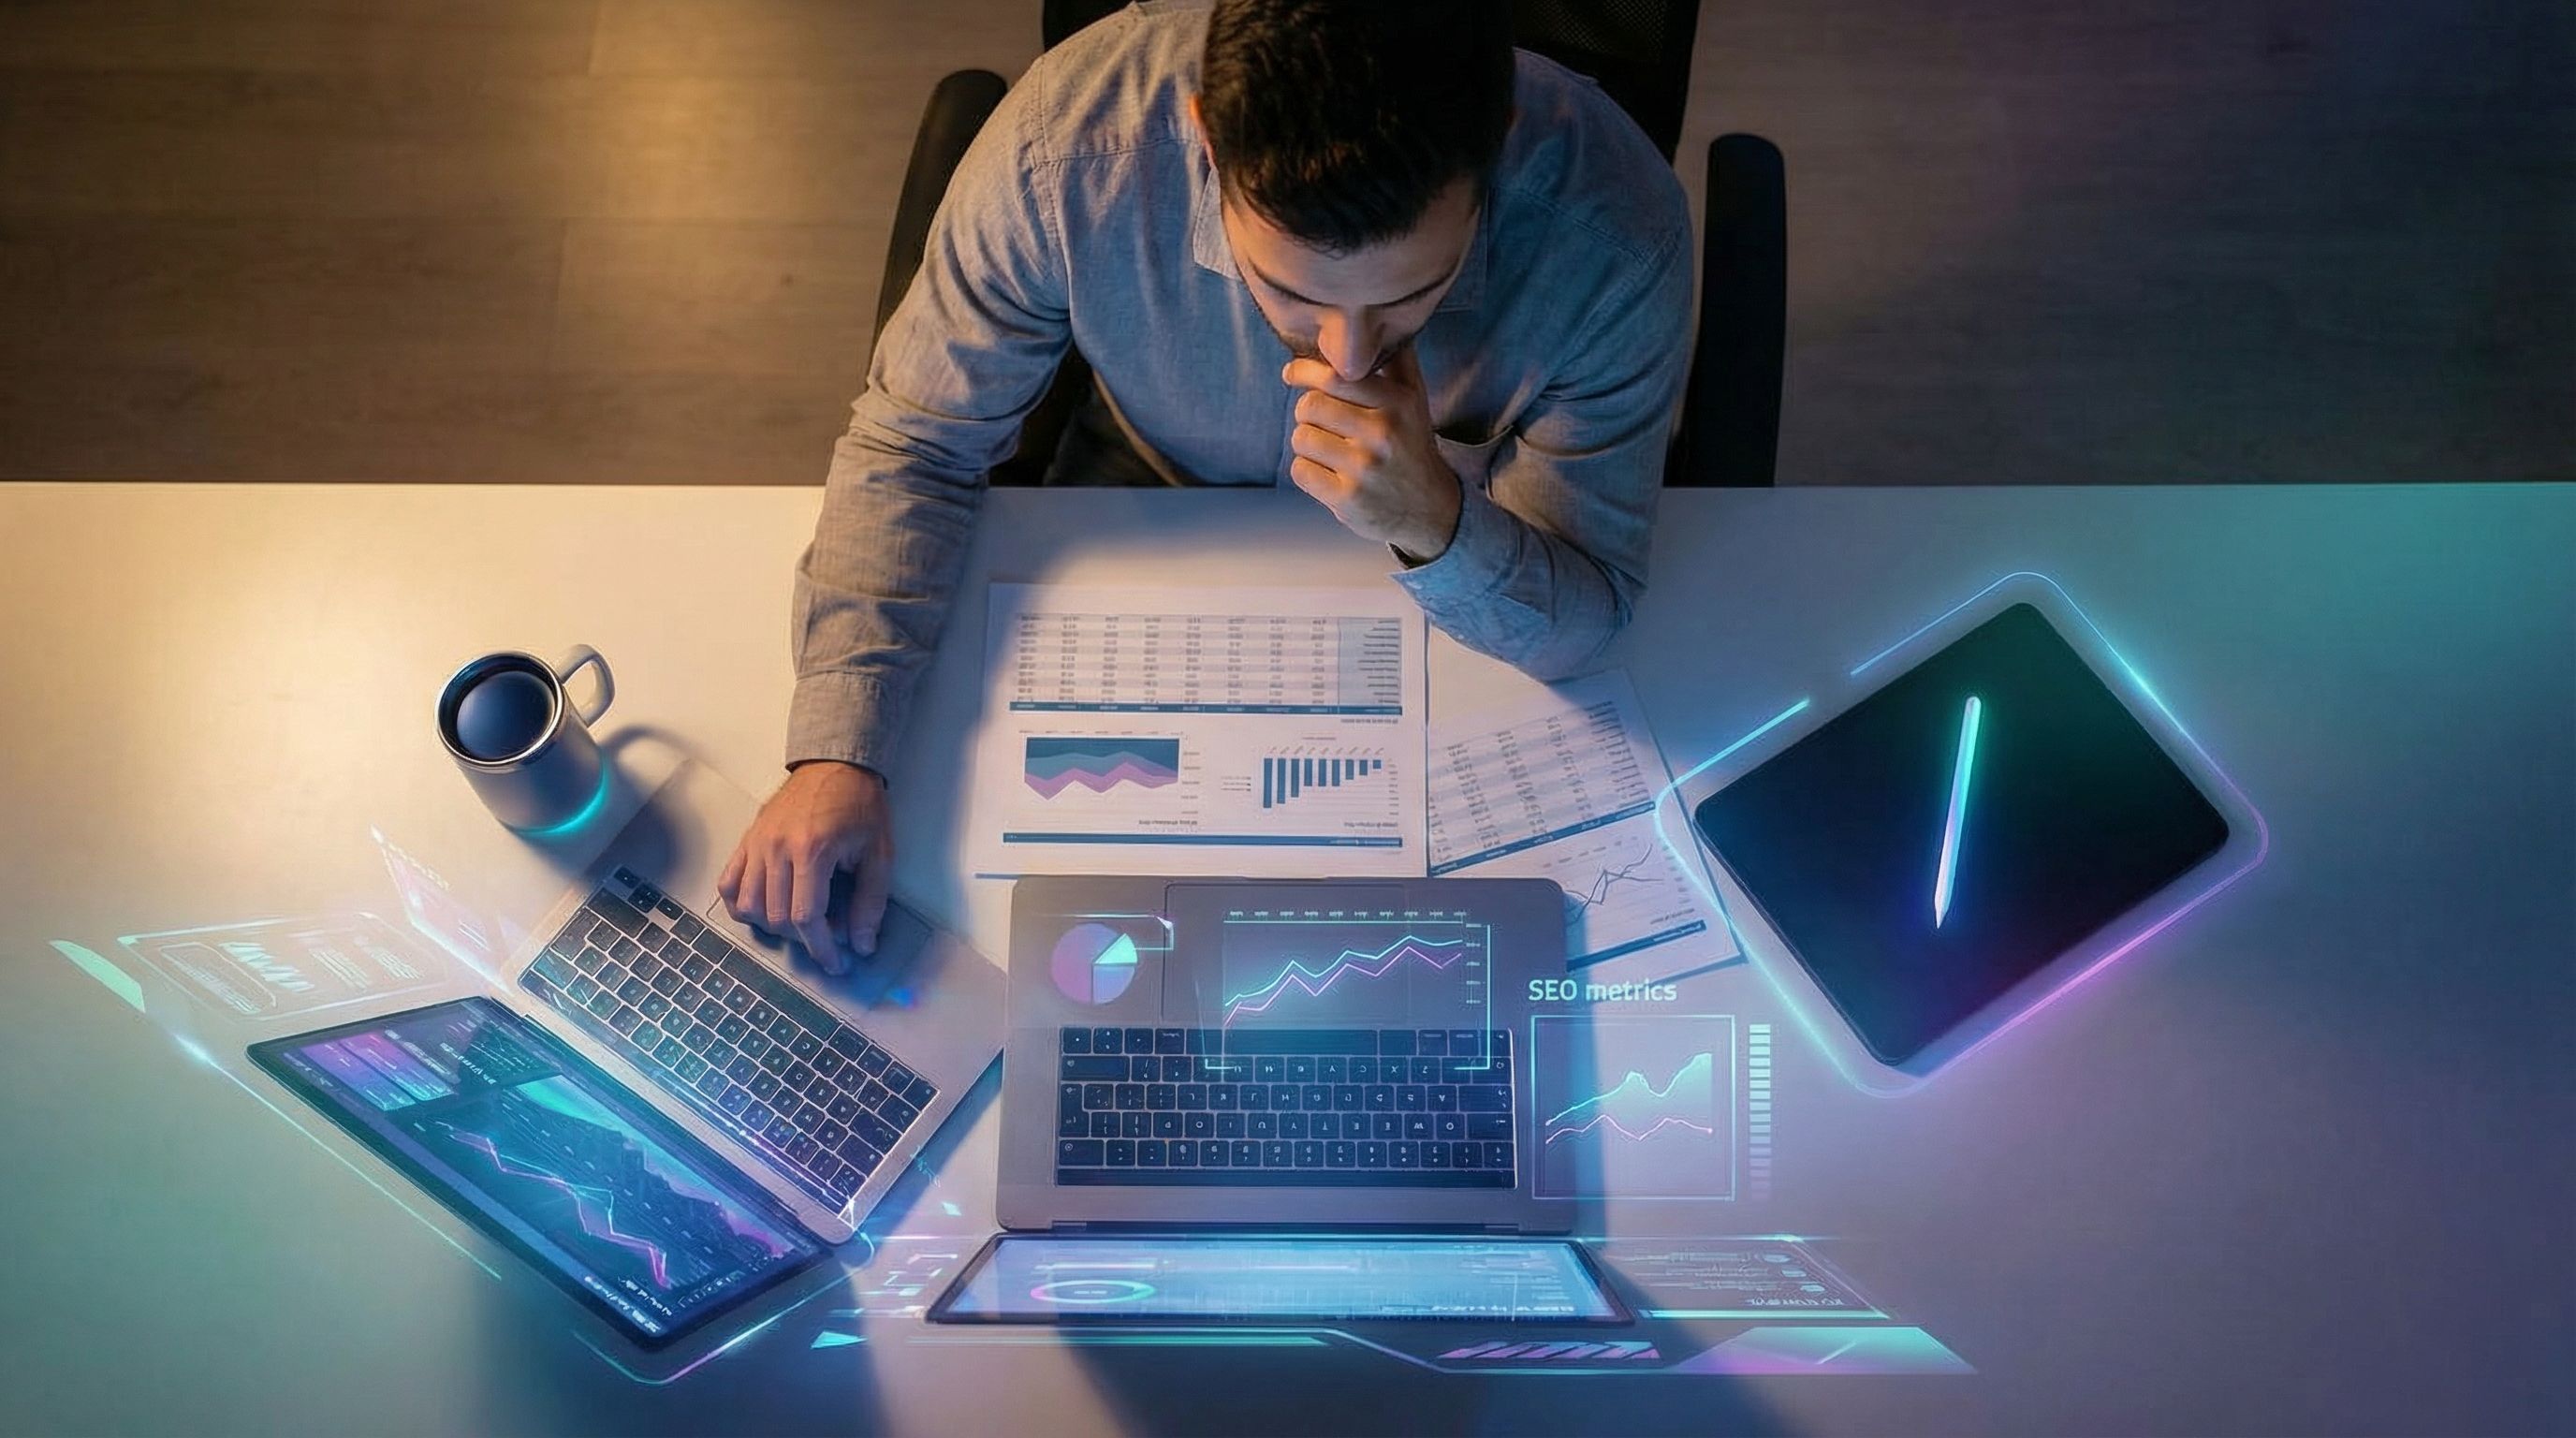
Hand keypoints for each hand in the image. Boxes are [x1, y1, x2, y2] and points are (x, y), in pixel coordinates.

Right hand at [717, 760, 892, 975]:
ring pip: (748, 905)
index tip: (836, 963)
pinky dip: (741, 904)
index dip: (821, 948)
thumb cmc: (860, 806)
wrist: (836, 764)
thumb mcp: (878, 854)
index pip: (806, 917)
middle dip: (803, 937)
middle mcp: (777, 848)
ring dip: (773, 924)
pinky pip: (728, 884)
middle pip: (776, 916)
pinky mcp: (747, 840)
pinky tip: (764, 908)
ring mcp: (757, 843)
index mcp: (812, 851)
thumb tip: (862, 944)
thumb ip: (870, 902)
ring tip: (799, 920)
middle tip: (828, 935)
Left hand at [1283, 346, 1462, 560]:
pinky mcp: (1348, 499)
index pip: (1336, 375)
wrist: (1430, 509)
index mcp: (1397, 402)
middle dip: (1308, 412)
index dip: (1304, 371)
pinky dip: (1308, 472)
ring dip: (1307, 443)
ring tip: (1329, 450)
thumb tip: (1377, 318)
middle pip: (1310, 406)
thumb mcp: (1414, 400)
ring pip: (1302, 438)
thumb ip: (1397, 359)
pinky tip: (1329, 474)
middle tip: (1321, 422)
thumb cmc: (1412, 446)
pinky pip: (1301, 471)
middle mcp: (1383, 433)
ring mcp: (1364, 468)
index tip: (1292, 373)